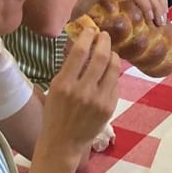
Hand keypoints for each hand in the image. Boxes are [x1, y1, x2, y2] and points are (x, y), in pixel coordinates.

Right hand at [43, 29, 119, 155]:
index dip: (88, 36)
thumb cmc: (55, 113)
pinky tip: (109, 72)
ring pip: (113, 68)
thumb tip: (79, 42)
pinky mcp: (109, 107)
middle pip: (101, 57)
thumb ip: (68, 67)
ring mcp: (98, 100)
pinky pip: (116, 83)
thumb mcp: (55, 87)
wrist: (63, 143)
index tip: (90, 29)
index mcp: (64, 84)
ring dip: (113, 55)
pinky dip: (113, 74)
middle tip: (104, 35)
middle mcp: (83, 91)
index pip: (80, 52)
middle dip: (105, 41)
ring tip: (110, 52)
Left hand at [70, 0, 168, 25]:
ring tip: (163, 21)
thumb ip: (90, 26)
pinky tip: (163, 12)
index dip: (144, 3)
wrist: (83, 6)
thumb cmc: (84, 15)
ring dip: (161, 3)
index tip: (149, 20)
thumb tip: (102, 36)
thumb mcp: (83, 20)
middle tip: (160, 24)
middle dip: (156, 6)